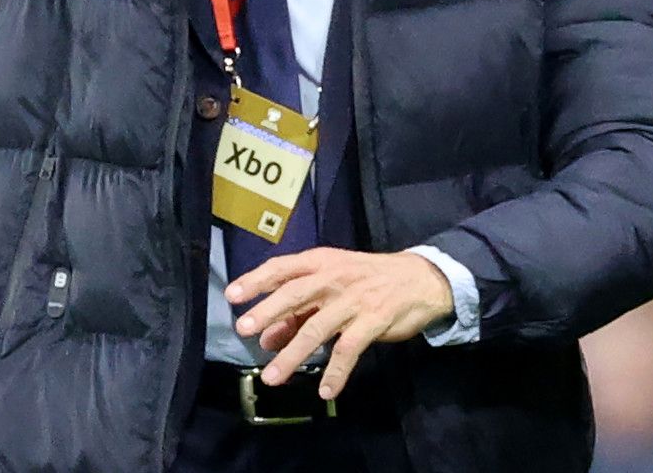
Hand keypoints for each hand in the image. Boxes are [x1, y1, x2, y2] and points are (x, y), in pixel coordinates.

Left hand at [226, 248, 454, 399]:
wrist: (419, 279)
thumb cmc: (366, 281)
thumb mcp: (331, 287)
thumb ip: (298, 311)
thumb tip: (265, 337)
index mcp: (320, 262)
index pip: (281, 268)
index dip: (256, 280)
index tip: (232, 296)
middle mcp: (333, 277)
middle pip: (294, 294)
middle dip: (267, 312)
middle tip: (243, 330)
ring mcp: (353, 300)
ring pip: (316, 328)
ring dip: (292, 354)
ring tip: (272, 377)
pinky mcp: (373, 321)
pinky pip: (349, 349)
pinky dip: (336, 372)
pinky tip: (325, 390)